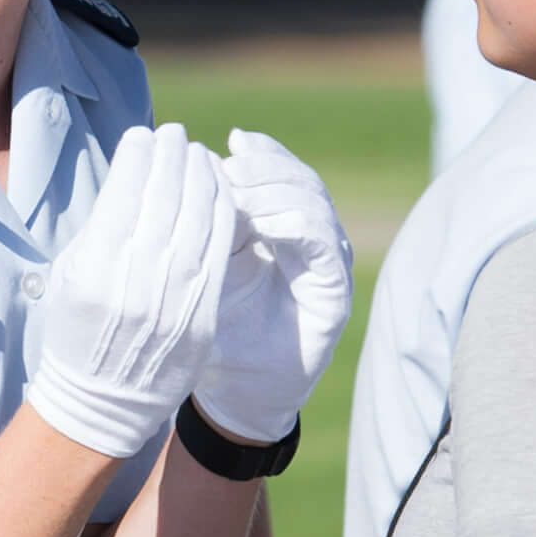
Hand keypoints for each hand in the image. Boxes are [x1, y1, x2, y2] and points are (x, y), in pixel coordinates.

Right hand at [26, 123, 238, 458]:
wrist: (104, 402)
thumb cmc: (78, 330)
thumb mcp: (70, 273)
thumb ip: (100, 225)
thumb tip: (133, 171)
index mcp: (94, 269)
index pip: (125, 193)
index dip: (138, 156)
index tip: (144, 135)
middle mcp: (135, 283)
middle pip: (164, 199)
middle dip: (173, 156)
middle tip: (175, 133)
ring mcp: (174, 301)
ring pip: (198, 220)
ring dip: (202, 177)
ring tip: (198, 154)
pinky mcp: (203, 316)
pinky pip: (220, 251)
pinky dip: (222, 213)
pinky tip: (218, 192)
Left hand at [191, 130, 353, 448]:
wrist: (231, 392)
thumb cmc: (214, 328)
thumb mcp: (206, 261)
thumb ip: (211, 216)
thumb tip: (201, 156)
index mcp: (283, 227)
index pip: (283, 172)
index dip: (261, 154)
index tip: (228, 144)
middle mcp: (312, 241)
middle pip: (301, 181)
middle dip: (266, 167)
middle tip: (231, 165)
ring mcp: (328, 265)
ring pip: (315, 204)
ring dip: (277, 191)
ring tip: (239, 190)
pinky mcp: (334, 292)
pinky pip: (323, 242)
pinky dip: (294, 225)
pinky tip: (263, 224)